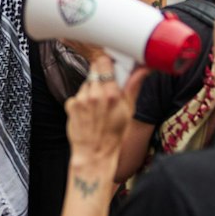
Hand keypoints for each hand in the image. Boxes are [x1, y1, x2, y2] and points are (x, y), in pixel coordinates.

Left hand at [63, 49, 142, 168]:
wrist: (94, 153)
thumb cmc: (114, 134)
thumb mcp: (129, 110)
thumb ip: (133, 86)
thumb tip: (143, 69)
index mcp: (112, 94)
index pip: (105, 63)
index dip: (107, 63)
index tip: (110, 66)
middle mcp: (95, 94)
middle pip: (94, 71)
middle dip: (100, 76)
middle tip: (105, 89)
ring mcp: (81, 99)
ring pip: (86, 83)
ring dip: (91, 89)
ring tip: (97, 105)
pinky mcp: (71, 104)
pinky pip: (77, 95)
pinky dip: (82, 100)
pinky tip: (88, 112)